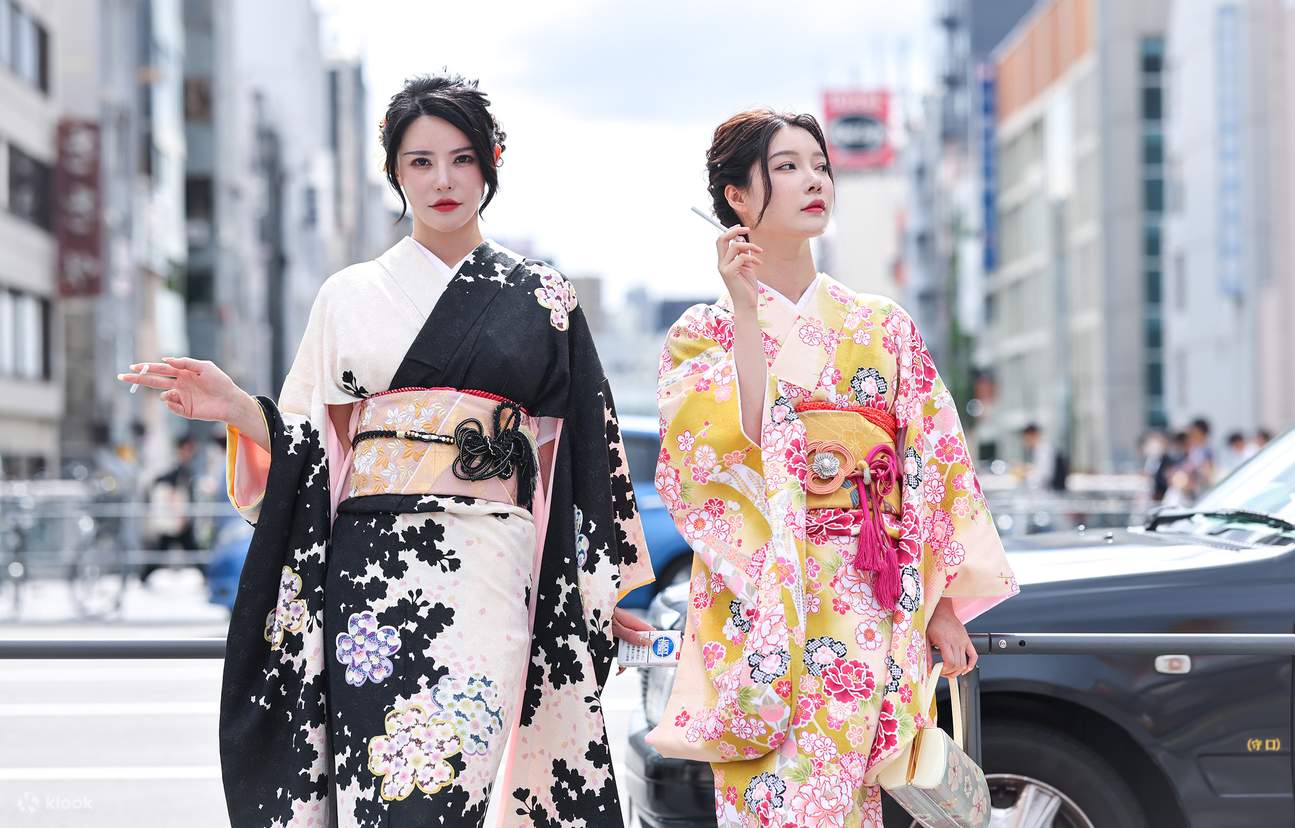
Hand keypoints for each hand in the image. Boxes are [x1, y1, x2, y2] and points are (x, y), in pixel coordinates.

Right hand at [117, 357, 245, 423]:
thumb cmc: (220, 381)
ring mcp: (181, 398)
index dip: (146, 368)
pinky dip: (173, 404)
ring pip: (163, 396)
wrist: (231, 400)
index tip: (133, 367)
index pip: (160, 370)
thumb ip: (185, 363)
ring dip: (166, 394)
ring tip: (180, 393)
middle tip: (123, 377)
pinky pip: (171, 407)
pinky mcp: (185, 410)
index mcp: (182, 373)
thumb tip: (165, 360)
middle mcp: (179, 385)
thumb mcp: (204, 367)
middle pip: (154, 381)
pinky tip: (183, 402)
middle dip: (139, 379)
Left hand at [611, 607, 653, 674]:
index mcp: (635, 624)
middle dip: (641, 656)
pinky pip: (625, 652)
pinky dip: (623, 661)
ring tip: (622, 667)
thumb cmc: (605, 615)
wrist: (592, 614)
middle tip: (636, 663)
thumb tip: (647, 642)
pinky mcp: (619, 641)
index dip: (657, 642)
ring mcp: (626, 636)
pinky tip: (619, 668)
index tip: (659, 653)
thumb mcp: (617, 627)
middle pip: (643, 645)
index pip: (651, 633)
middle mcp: (632, 630)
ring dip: (630, 660)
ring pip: (633, 650)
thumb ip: (630, 635)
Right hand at [715, 224, 761, 311]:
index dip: (730, 231)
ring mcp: (723, 268)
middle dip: (734, 231)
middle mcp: (721, 263)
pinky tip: (758, 264)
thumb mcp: (746, 267)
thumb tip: (741, 240)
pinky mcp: (729, 273)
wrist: (747, 304)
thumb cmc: (747, 287)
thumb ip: (743, 254)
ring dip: (750, 246)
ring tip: (759, 251)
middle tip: (747, 229)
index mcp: (723, 261)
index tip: (742, 228)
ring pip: (735, 246)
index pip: (721, 241)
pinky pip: (742, 257)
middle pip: (721, 239)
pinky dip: (753, 258)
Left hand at [926, 598, 977, 676]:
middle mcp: (956, 641)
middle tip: (943, 673)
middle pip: (958, 665)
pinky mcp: (968, 640)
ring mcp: (963, 641)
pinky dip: (971, 664)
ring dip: (958, 671)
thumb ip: (927, 655)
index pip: (950, 662)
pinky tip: (965, 669)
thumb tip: (928, 669)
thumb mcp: (926, 639)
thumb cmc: (933, 623)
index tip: (939, 671)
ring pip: (965, 663)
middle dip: (950, 673)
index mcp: (945, 641)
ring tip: (950, 671)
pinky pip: (974, 655)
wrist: (941, 611)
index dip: (945, 671)